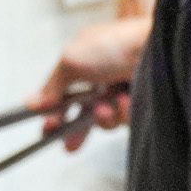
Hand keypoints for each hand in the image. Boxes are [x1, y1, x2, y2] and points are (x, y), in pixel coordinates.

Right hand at [36, 17, 149, 149]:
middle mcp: (104, 76)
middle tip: (70, 145)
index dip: (55, 114)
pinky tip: (126, 101)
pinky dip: (124, 112)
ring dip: (103, 116)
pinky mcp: (141, 102)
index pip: (64, 94)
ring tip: (107, 105)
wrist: (158, 48)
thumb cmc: (116, 45)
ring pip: (106, 119)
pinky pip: (126, 120)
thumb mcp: (72, 60)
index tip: (48, 129)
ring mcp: (123, 89)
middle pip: (85, 113)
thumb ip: (52, 85)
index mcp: (85, 61)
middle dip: (77, 130)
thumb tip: (33, 102)